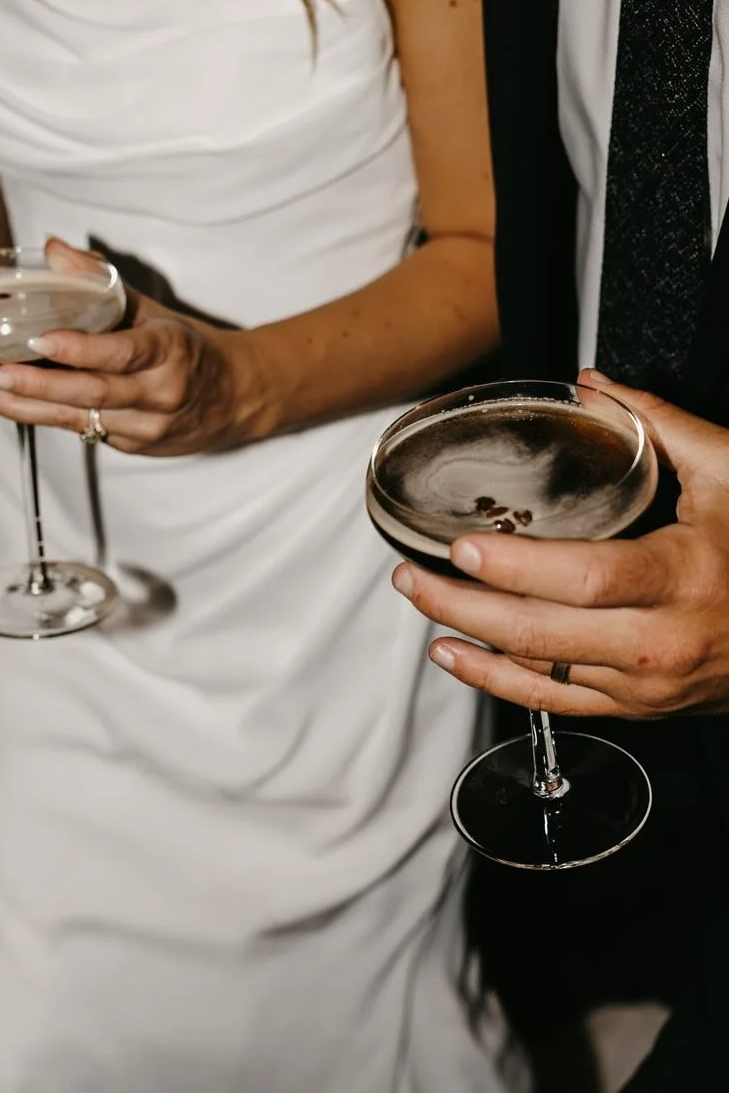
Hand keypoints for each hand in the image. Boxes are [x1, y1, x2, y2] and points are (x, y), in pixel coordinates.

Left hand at [0, 240, 261, 457]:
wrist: (234, 398)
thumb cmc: (185, 347)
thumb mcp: (152, 310)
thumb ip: (99, 281)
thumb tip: (52, 249)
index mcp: (170, 351)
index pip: (121, 352)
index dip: (78, 349)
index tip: (38, 338)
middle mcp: (160, 394)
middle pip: (93, 394)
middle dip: (38, 386)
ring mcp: (146, 427)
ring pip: (80, 419)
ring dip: (27, 407)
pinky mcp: (132, 447)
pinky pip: (82, 431)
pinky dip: (44, 416)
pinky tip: (10, 403)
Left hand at [390, 369, 728, 719]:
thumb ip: (662, 425)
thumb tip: (598, 384)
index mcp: (680, 578)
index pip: (584, 580)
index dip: (517, 569)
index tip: (465, 546)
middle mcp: (658, 643)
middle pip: (540, 633)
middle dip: (463, 603)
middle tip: (412, 572)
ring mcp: (645, 685)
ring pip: (538, 671)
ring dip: (467, 638)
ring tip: (421, 600)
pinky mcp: (637, 708)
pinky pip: (553, 702)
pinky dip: (495, 681)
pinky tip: (454, 654)